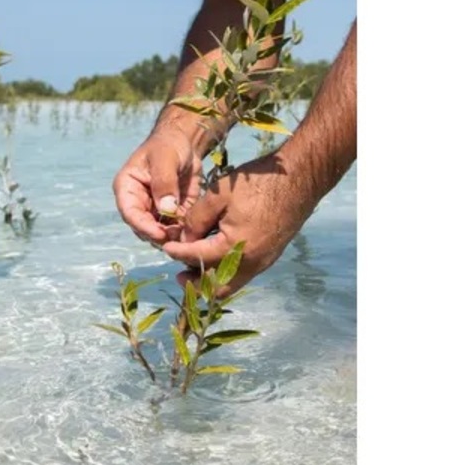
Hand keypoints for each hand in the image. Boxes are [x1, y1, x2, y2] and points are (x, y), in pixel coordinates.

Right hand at [113, 128, 203, 243]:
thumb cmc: (169, 145)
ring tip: (188, 234)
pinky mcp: (171, 214)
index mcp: (127, 187)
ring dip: (171, 237)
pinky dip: (183, 232)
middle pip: (143, 227)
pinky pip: (174, 229)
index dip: (143, 227)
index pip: (130, 213)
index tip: (160, 234)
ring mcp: (154, 210)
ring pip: (158, 232)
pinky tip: (194, 230)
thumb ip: (164, 182)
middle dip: (159, 235)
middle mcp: (138, 202)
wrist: (185, 143)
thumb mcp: (165, 158)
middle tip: (178, 238)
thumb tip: (166, 209)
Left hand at [163, 152, 317, 296]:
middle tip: (179, 275)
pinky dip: (227, 273)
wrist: (298, 178)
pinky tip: (217, 259)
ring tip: (195, 271)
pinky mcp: (270, 256)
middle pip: (217, 286)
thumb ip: (196, 219)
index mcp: (235, 247)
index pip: (198, 257)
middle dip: (196, 282)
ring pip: (233, 284)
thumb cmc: (256, 183)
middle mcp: (251, 262)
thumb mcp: (218, 195)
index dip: (178, 253)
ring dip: (212, 280)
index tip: (165, 247)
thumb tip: (184, 238)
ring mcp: (263, 261)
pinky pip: (244, 274)